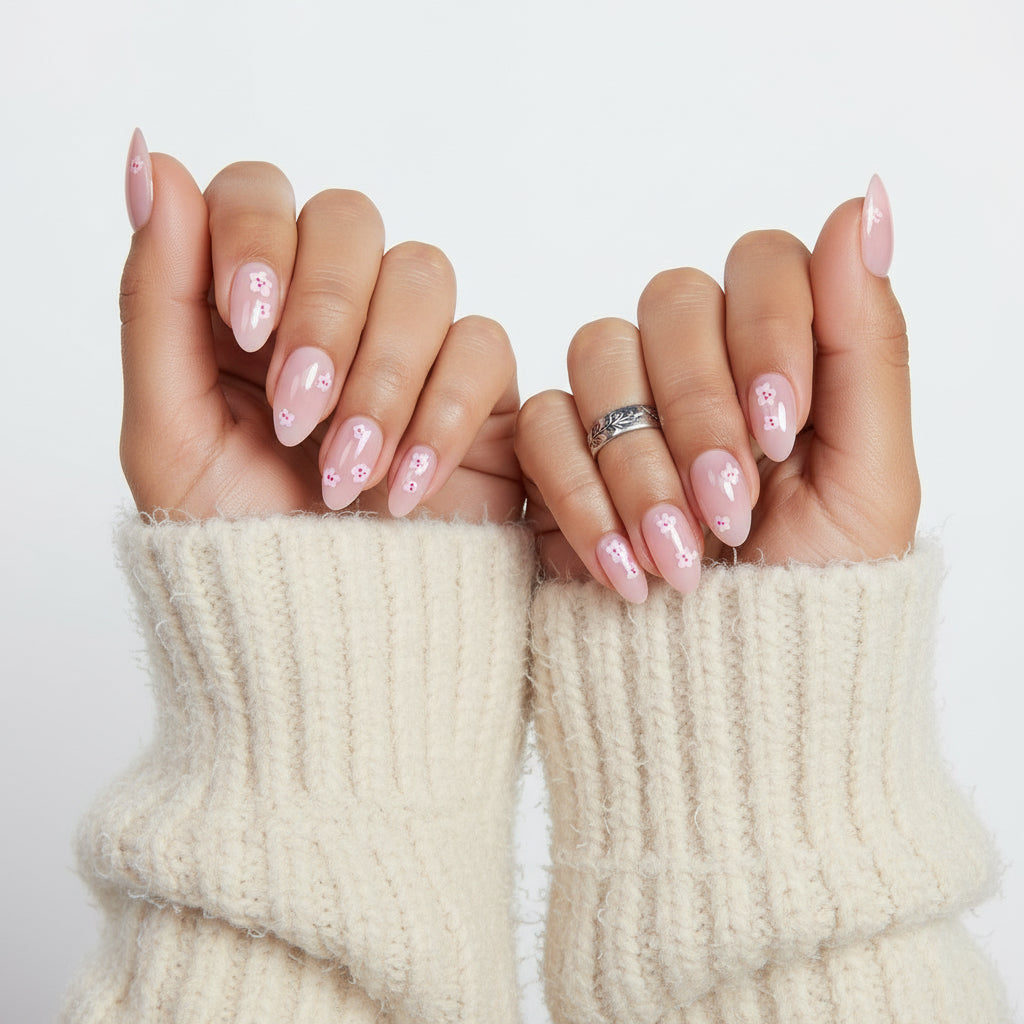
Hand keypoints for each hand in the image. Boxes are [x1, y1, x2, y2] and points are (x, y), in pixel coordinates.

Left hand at [120, 131, 522, 522]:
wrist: (324, 631)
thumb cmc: (240, 540)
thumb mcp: (169, 431)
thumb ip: (156, 298)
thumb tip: (149, 158)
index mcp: (248, 303)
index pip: (259, 192)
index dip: (258, 237)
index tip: (245, 327)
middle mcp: (333, 307)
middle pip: (351, 218)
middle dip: (325, 315)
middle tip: (297, 413)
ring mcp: (410, 343)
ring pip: (423, 274)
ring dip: (381, 375)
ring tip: (346, 472)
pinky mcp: (478, 389)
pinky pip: (484, 346)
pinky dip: (442, 416)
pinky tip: (401, 488)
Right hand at [515, 179, 919, 600]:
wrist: (734, 694)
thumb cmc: (815, 593)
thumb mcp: (867, 476)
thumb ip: (865, 340)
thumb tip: (867, 203)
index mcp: (780, 357)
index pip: (763, 264)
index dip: (768, 328)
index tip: (782, 425)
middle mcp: (698, 365)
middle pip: (673, 300)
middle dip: (701, 407)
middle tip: (731, 506)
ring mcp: (622, 405)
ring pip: (599, 352)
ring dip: (642, 465)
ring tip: (684, 559)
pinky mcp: (557, 452)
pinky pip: (542, 425)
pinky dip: (582, 497)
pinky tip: (627, 571)